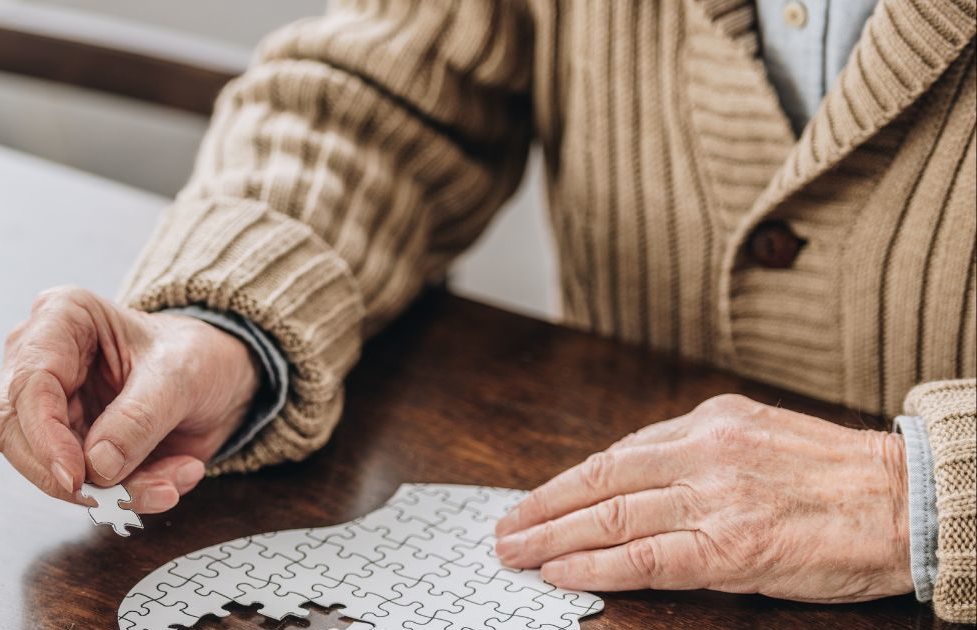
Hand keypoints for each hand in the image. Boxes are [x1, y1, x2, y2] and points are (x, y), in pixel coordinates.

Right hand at [0, 286, 258, 513]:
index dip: (45, 438)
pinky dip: (127, 494)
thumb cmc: (195, 354)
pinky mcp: (68, 444)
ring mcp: (51, 406)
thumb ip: (140, 418)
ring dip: (111, 491)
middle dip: (68, 475)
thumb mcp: (181, 376)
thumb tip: (97, 465)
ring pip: (48, 468)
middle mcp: (42, 360)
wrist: (219, 376)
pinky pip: (82, 485)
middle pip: (15, 432)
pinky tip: (171, 480)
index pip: (29, 384)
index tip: (76, 477)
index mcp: (62, 318)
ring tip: (169, 484)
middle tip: (117, 497)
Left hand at [495, 394, 912, 602]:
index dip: (565, 482)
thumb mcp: (758, 434)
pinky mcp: (731, 548)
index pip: (616, 454)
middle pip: (599, 481)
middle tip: (504, 529)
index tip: (534, 499)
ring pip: (610, 517)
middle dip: (541, 507)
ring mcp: (714, 499)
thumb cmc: (836, 475)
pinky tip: (562, 573)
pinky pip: (645, 558)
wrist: (906, 501)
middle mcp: (703, 453)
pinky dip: (595, 566)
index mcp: (708, 421)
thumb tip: (631, 472)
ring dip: (552, 537)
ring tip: (516, 553)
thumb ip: (695, 449)